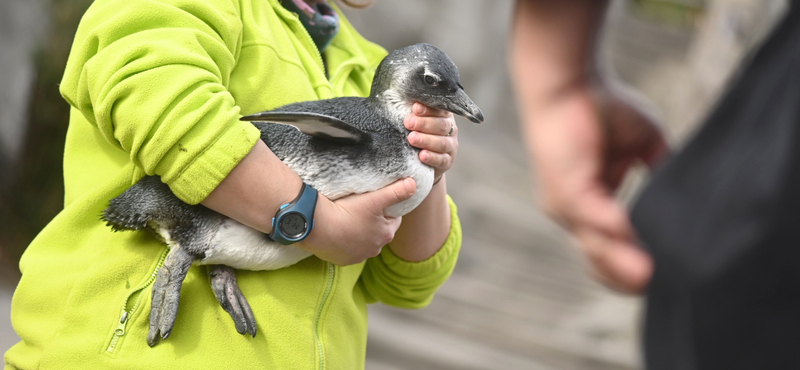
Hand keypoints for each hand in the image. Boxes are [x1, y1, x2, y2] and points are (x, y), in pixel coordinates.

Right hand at [297, 178, 415, 265]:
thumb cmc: (348, 211)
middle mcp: (374, 250)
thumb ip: (396, 191)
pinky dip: (345, 242)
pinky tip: (338, 231)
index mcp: (386, 234)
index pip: (393, 219)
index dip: (386, 209)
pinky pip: (347, 250)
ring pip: (363, 242)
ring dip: (359, 233)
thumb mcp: (375, 199)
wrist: (318, 226)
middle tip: (361, 207)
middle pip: (378, 231)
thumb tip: (413, 185)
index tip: (376, 200)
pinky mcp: (342, 261)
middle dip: (373, 222)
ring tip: (348, 218)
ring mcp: (357, 257)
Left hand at [405, 103, 458, 182]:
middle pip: (441, 125)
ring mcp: (451, 145)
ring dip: (426, 140)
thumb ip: (412, 113)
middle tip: (408, 123)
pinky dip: (432, 157)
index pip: (439, 109)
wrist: (421, 160)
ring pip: (442, 143)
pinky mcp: (448, 161)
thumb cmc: (416, 133)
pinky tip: (422, 156)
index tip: (415, 108)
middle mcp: (450, 129)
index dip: (428, 109)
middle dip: (424, 124)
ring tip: (412, 139)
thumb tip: (400, 104)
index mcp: (443, 115)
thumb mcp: (414, 121)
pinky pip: (442, 160)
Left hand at [528, 87, 667, 293]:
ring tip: (648, 278)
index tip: (663, 275)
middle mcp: (572, 212)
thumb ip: (659, 168)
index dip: (635, 263)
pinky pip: (591, 213)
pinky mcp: (565, 185)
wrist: (567, 79)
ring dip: (622, 262)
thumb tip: (686, 188)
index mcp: (589, 206)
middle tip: (657, 286)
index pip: (611, 248)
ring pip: (595, 244)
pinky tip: (630, 235)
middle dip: (627, 276)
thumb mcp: (642, 144)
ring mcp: (565, 203)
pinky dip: (611, 227)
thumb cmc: (598, 107)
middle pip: (600, 258)